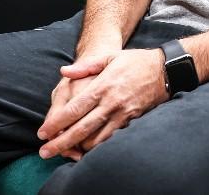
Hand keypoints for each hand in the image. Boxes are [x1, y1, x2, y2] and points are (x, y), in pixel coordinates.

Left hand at [37, 48, 168, 159]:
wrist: (165, 70)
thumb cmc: (135, 61)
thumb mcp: (110, 57)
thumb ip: (85, 66)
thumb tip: (64, 71)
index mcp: (103, 86)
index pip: (75, 109)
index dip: (57, 123)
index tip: (43, 132)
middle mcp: (111, 102)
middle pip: (81, 129)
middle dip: (61, 143)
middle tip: (45, 152)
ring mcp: (122, 114)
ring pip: (96, 139)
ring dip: (78, 147)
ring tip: (64, 152)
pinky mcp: (131, 121)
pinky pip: (111, 139)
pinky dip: (97, 146)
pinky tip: (87, 149)